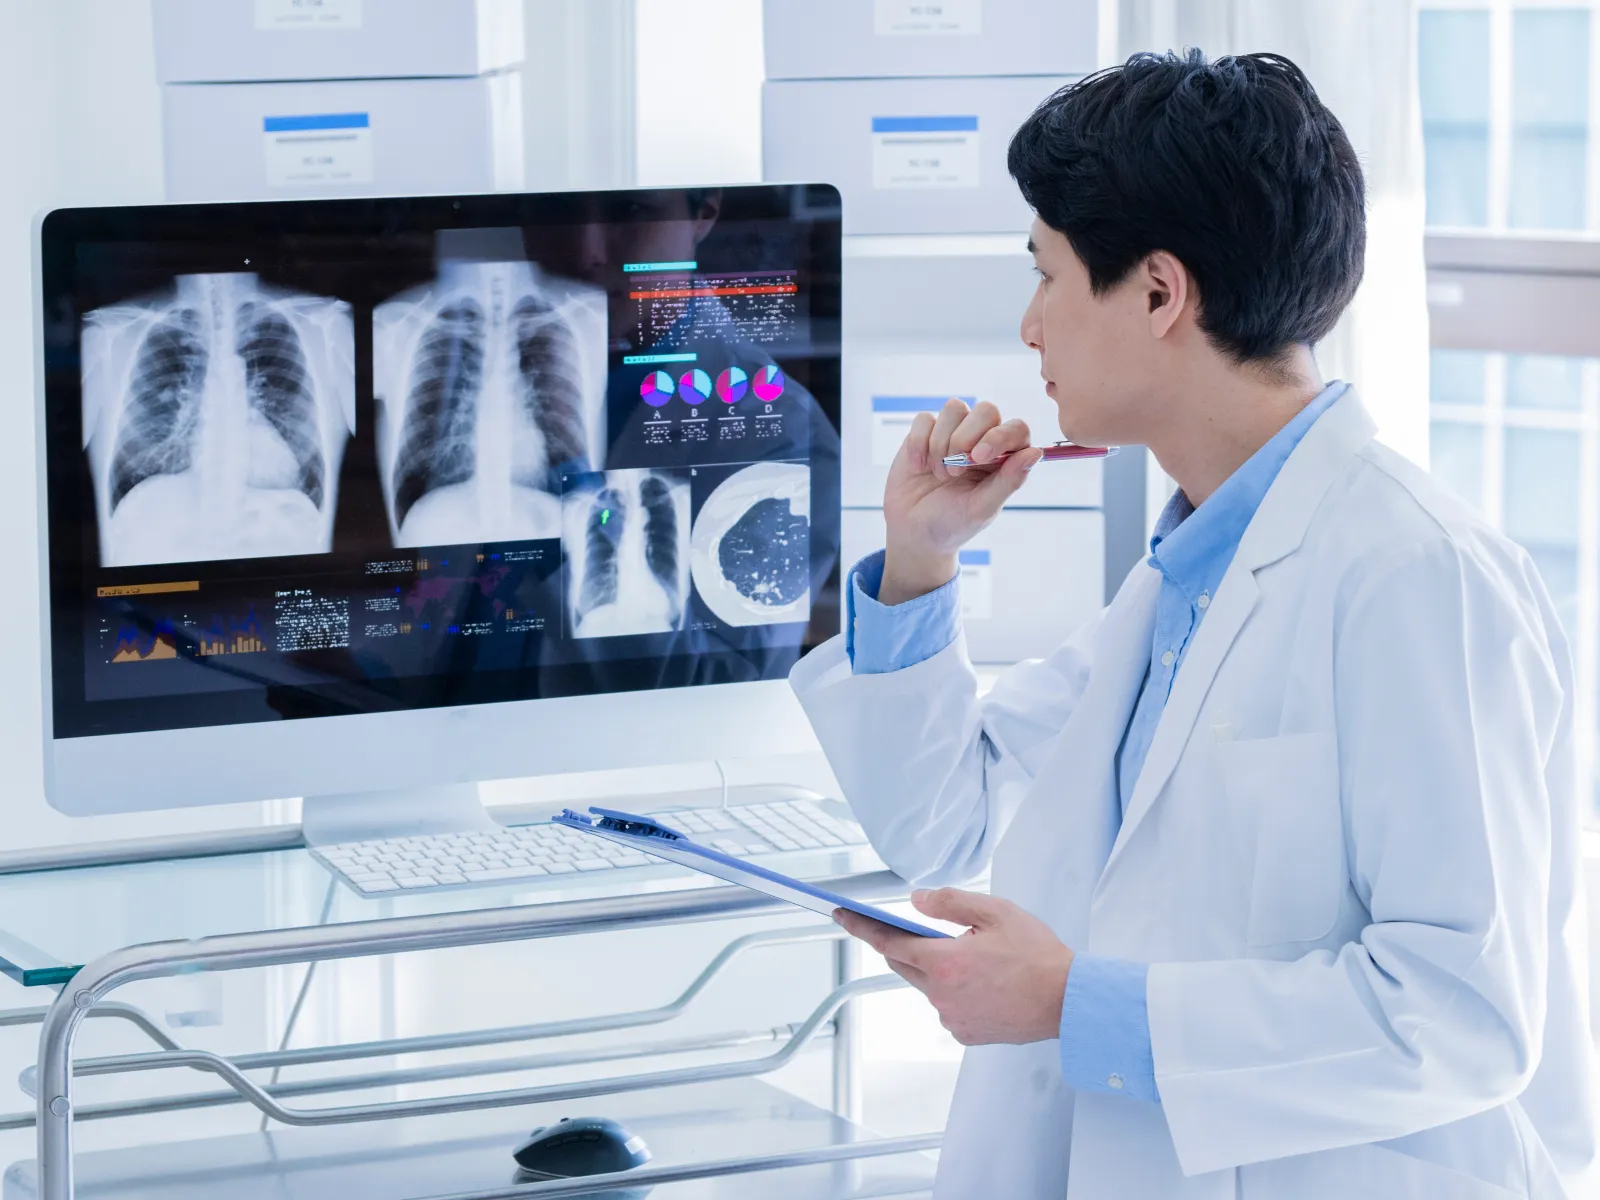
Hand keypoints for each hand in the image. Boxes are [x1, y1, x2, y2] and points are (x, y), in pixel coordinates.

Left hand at [834, 888, 1072, 1045]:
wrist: (1068, 1001)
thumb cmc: (1038, 956)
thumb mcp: (995, 911)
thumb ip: (949, 902)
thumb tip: (916, 901)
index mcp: (945, 962)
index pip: (888, 942)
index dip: (861, 926)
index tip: (841, 914)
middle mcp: (941, 994)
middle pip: (904, 964)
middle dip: (906, 944)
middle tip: (928, 929)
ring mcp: (952, 1017)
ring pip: (927, 985)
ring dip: (938, 968)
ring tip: (977, 958)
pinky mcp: (965, 1033)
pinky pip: (947, 1005)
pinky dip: (954, 990)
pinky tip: (984, 982)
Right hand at [879, 399, 1041, 605]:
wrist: (914, 532)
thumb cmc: (954, 524)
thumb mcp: (982, 508)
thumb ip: (1009, 481)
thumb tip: (1035, 453)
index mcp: (1005, 458)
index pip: (1016, 429)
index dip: (999, 436)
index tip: (978, 457)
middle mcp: (982, 440)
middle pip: (986, 410)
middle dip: (966, 437)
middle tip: (955, 470)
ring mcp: (953, 433)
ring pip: (955, 408)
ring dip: (942, 442)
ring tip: (939, 473)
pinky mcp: (924, 433)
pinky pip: (925, 419)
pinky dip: (920, 442)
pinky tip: (918, 467)